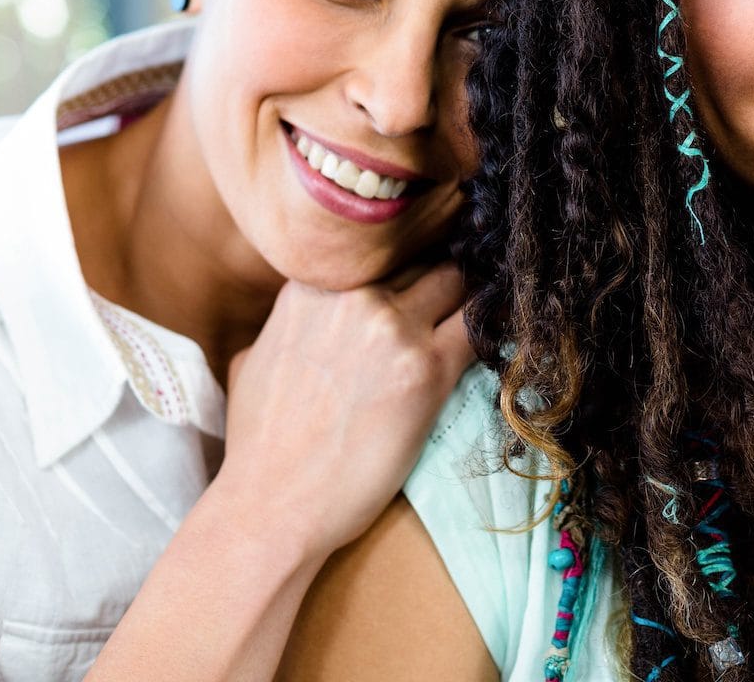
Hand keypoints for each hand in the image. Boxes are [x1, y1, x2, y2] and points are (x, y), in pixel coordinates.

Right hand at [212, 262, 471, 562]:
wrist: (272, 506)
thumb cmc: (260, 443)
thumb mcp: (254, 356)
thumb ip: (291, 320)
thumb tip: (309, 313)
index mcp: (311, 283)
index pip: (381, 247)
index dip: (408, 258)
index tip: (424, 270)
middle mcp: (355, 294)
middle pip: (424, 256)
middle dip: (442, 273)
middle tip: (458, 292)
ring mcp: (393, 328)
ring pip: (458, 283)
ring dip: (471, 297)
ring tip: (486, 311)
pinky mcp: (428, 370)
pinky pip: (479, 328)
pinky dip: (492, 329)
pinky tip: (499, 335)